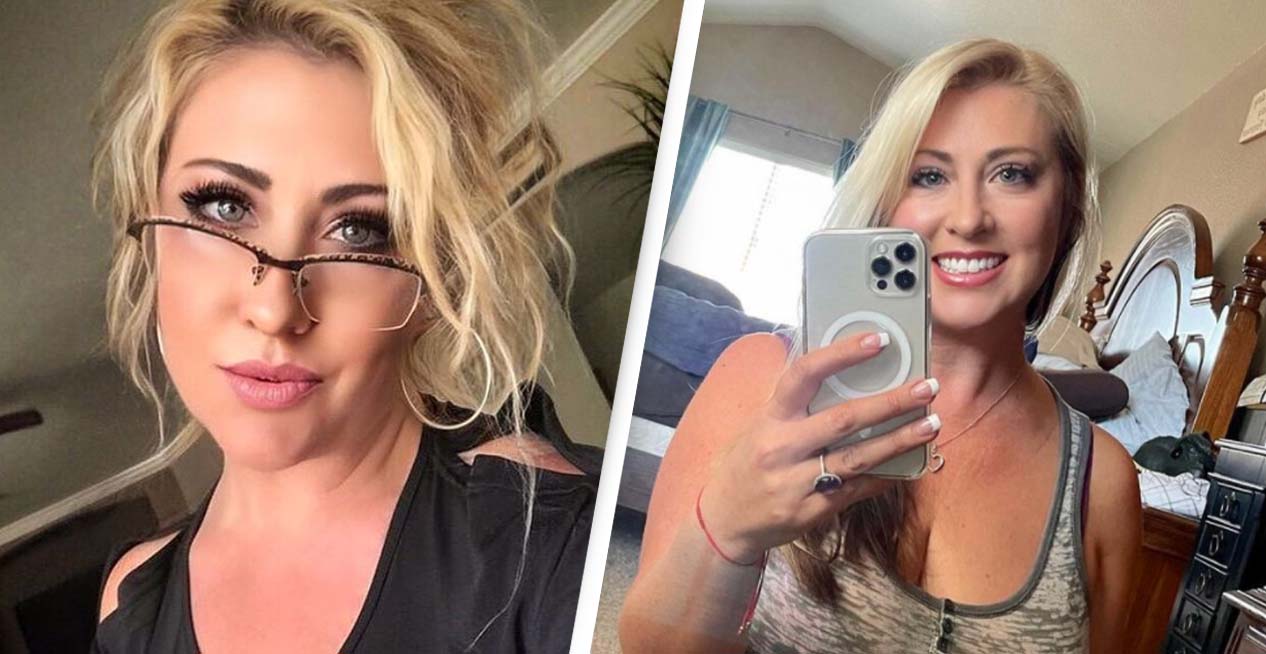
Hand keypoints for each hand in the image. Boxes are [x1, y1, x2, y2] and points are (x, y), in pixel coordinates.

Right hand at [698, 331, 940, 562]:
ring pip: (858, 458)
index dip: (841, 354)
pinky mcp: (809, 512)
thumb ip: (793, 404)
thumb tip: (841, 372)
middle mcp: (781, 448)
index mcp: (769, 418)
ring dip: (899, 440)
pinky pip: (856, 490)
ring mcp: (795, 483)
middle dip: (892, 402)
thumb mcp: (758, 426)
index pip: (805, 374)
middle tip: (926, 387)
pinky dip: (885, 476)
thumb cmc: (745, 464)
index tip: (878, 340)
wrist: (723, 521)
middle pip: (844, 419)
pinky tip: (909, 465)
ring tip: (931, 425)